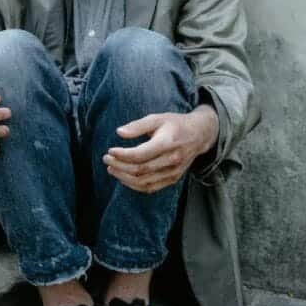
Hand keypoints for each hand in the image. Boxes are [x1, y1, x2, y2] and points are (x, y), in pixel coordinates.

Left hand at [102, 106, 218, 193]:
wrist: (199, 135)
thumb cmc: (174, 124)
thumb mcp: (157, 118)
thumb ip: (138, 126)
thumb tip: (119, 132)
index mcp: (168, 143)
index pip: (141, 155)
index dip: (122, 155)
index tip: (110, 150)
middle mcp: (172, 160)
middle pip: (140, 169)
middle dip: (119, 166)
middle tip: (106, 158)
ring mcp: (173, 172)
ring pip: (144, 181)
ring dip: (124, 177)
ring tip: (111, 168)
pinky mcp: (173, 179)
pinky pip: (150, 187)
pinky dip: (134, 185)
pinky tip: (123, 177)